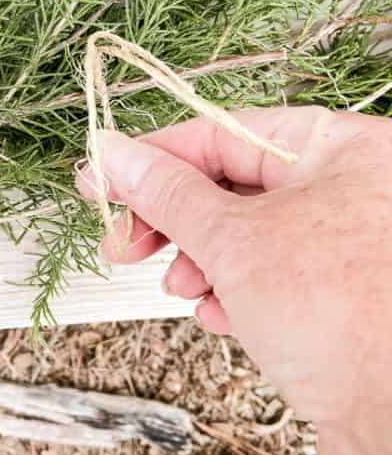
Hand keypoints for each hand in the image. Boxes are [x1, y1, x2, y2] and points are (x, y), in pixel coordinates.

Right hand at [77, 106, 391, 454]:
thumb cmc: (346, 321)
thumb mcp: (233, 241)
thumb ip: (167, 194)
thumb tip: (115, 156)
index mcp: (344, 149)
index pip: (225, 134)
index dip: (154, 158)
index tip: (102, 177)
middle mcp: (352, 189)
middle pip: (233, 185)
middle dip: (172, 219)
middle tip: (124, 240)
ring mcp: (347, 245)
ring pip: (247, 235)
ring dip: (200, 261)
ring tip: (183, 287)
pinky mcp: (338, 296)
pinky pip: (269, 276)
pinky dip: (234, 292)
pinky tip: (221, 316)